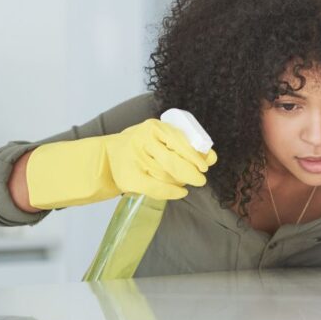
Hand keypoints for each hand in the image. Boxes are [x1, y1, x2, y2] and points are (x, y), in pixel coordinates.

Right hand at [27, 118, 217, 208]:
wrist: (108, 157)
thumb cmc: (144, 148)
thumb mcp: (163, 140)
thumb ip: (187, 146)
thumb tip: (212, 157)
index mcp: (154, 126)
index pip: (179, 141)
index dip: (196, 156)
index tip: (206, 166)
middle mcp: (142, 139)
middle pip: (173, 161)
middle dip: (191, 173)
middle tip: (200, 179)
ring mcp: (134, 158)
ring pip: (166, 175)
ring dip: (180, 181)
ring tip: (184, 182)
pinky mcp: (129, 177)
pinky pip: (156, 187)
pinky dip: (171, 192)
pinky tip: (180, 192)